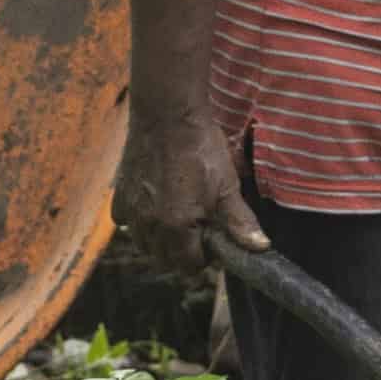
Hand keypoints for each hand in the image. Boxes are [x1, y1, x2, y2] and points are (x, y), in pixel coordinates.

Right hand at [114, 98, 260, 254]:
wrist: (167, 114)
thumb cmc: (200, 148)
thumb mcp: (227, 186)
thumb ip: (240, 222)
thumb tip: (260, 247)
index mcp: (177, 226)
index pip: (188, 265)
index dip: (204, 257)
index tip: (212, 240)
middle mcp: (149, 224)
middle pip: (164, 260)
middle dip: (182, 253)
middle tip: (198, 229)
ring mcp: (131, 211)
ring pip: (143, 244)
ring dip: (160, 241)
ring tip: (178, 218)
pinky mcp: (120, 196)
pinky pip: (125, 223)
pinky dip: (139, 221)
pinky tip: (154, 205)